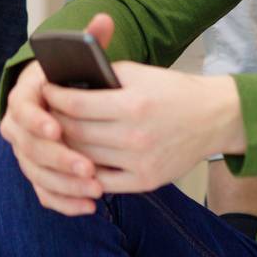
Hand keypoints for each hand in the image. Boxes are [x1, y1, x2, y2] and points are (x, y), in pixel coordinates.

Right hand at [0, 14, 112, 215]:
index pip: (21, 108)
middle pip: (29, 147)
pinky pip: (45, 193)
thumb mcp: (81, 59)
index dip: (37, 120)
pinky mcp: (38, 173)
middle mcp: (17, 126)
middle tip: (86, 166)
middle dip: (58, 158)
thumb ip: (91, 41)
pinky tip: (89, 206)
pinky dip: (64, 202)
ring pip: (37, 174)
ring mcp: (25, 152)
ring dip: (64, 184)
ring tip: (94, 187)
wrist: (62, 103)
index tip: (58, 128)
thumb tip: (105, 19)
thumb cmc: (75, 79)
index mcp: (25, 94)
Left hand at [46, 64, 244, 195]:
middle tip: (42, 114)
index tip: (44, 90)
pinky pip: (104, 182)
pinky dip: (87, 173)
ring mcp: (140, 162)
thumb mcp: (139, 74)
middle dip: (54, 122)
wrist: (213, 117)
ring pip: (86, 158)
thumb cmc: (172, 90)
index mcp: (132, 104)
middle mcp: (134, 136)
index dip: (54, 97)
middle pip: (77, 133)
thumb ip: (104, 77)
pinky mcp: (146, 181)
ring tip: (56, 136)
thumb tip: (67, 82)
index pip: (77, 104)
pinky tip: (78, 160)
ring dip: (66, 148)